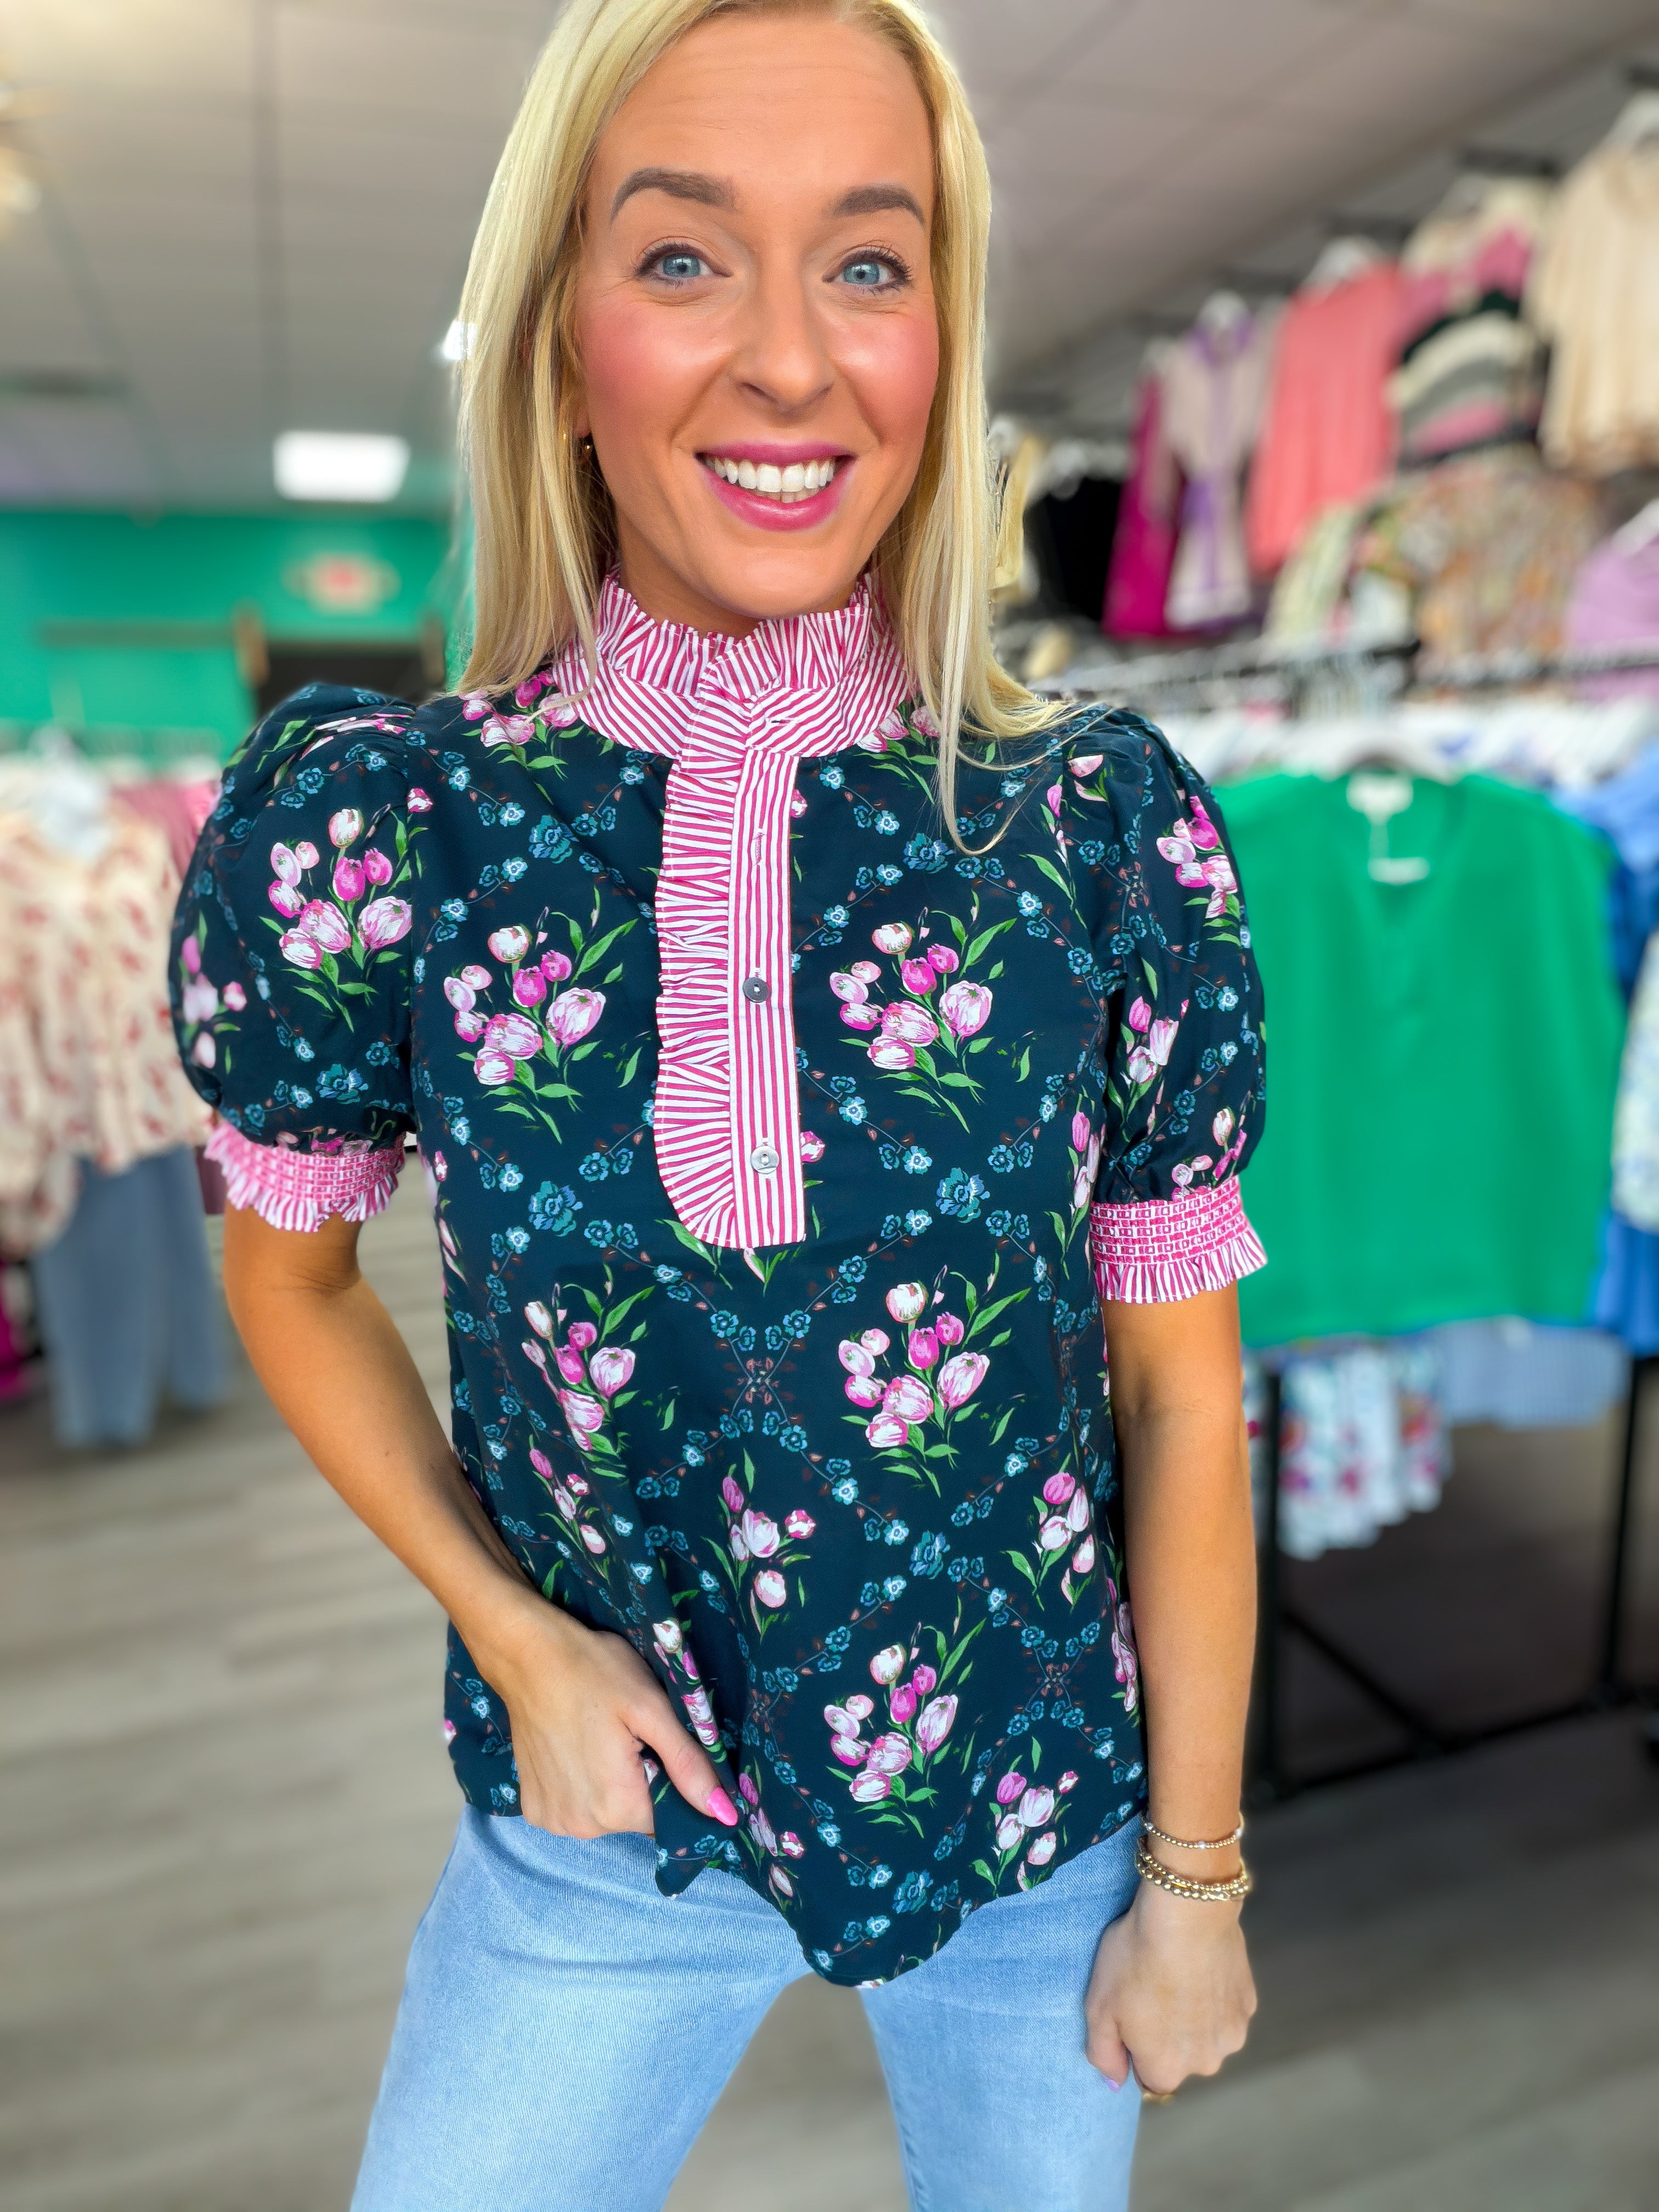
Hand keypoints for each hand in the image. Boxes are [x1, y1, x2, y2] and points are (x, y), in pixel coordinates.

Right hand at [473, 1598, 738, 1837]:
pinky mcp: (534, 1808)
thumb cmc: (593, 1671)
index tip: (659, 1744)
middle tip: (628, 1733)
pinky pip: (576, 1808)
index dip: (673, 1780)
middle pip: (637, 1815)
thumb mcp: (651, 1708)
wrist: (527, 1655)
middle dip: (643, 1779)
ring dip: (612, 1783)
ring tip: (600, 1737)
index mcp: (617, 1806)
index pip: (669, 1816)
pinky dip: (582, 1785)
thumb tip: (725, 1814)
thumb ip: (689, 1764)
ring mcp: (554, 1820)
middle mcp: (582, 1827)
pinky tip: (575, 1748)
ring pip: (607, 1813)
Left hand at [1084, 1880, 1256, 2094]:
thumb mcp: (1099, 2007)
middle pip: (1180, 2058)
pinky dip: (1214, 1995)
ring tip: (1176, 1974)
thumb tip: (1115, 2082)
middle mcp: (1205, 2064)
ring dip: (1193, 2017)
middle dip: (1166, 2035)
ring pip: (1205, 2035)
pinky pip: (1225, 2010)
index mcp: (1166, 2070)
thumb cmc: (1136, 1958)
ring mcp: (1232, 2035)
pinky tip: (1200, 1965)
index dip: (1136, 2047)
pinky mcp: (1249, 2003)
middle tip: (1151, 1989)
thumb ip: (1103, 2054)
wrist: (1186, 1912)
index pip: (1147, 2077)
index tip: (1130, 2013)